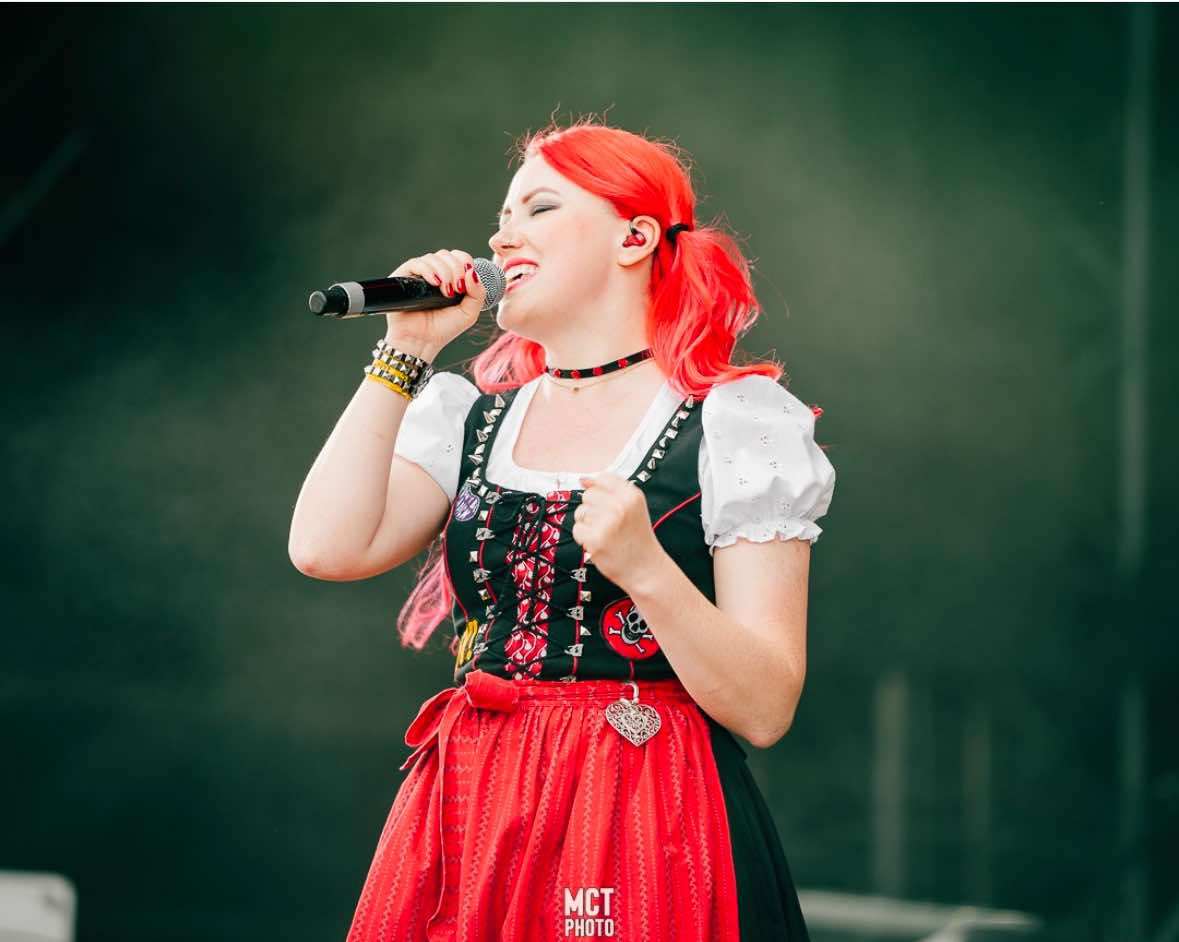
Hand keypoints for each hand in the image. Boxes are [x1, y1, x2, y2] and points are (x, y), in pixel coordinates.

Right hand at [384, 248, 486, 352]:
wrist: (421, 342)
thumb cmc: (444, 329)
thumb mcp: (469, 313)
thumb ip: (478, 293)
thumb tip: (472, 271)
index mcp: (451, 278)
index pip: (459, 257)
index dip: (465, 262)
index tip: (467, 279)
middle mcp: (435, 273)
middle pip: (447, 255)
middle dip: (456, 269)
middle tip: (457, 289)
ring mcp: (419, 275)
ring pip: (433, 257)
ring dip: (444, 271)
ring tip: (446, 292)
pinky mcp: (404, 278)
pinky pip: (416, 263)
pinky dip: (428, 270)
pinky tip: (434, 283)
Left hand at [572, 472, 667, 589]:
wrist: (645, 569)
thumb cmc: (637, 539)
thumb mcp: (633, 508)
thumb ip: (611, 491)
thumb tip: (584, 480)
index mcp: (632, 495)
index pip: (603, 478)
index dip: (599, 490)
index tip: (604, 502)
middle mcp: (620, 505)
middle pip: (588, 495)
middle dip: (593, 509)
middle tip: (607, 524)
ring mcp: (607, 522)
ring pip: (580, 512)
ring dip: (588, 524)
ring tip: (605, 534)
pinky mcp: (595, 539)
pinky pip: (577, 529)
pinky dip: (584, 538)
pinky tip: (599, 543)